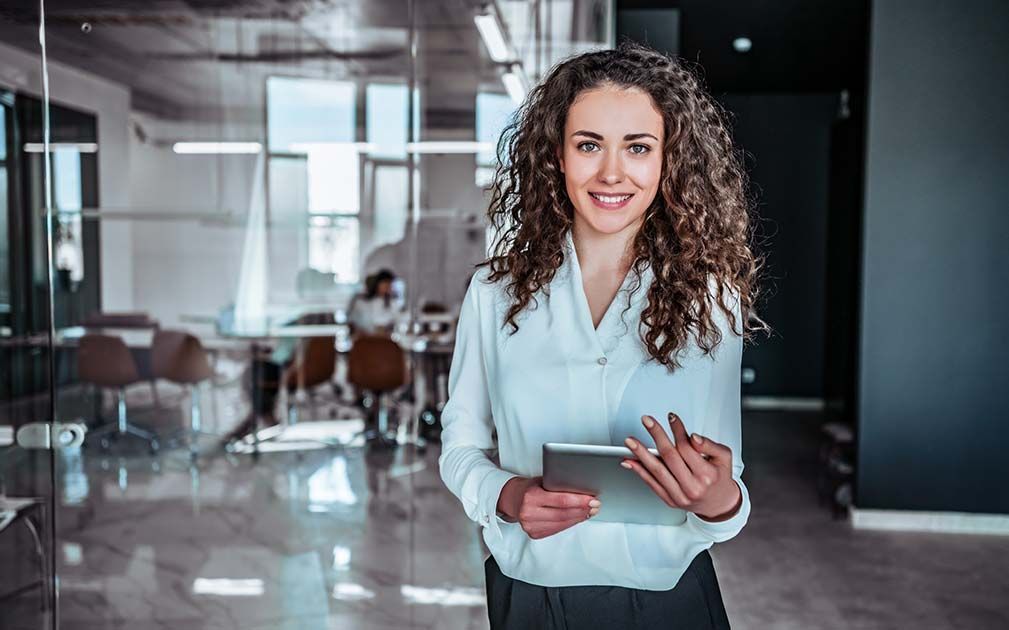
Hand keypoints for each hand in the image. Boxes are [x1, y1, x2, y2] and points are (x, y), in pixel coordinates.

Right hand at [496, 476, 598, 539]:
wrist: (511, 499)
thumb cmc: (528, 488)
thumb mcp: (541, 481)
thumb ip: (557, 486)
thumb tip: (582, 491)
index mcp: (531, 496)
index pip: (561, 501)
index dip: (579, 501)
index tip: (592, 499)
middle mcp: (529, 513)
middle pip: (564, 514)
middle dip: (582, 510)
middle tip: (595, 505)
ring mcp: (530, 526)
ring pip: (562, 524)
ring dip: (578, 518)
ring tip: (589, 512)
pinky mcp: (534, 534)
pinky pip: (557, 529)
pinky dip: (569, 523)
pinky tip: (577, 518)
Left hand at [621, 413, 741, 521]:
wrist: (718, 504)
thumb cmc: (719, 478)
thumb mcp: (723, 457)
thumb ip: (709, 445)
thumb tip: (693, 437)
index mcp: (706, 474)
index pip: (687, 447)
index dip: (677, 430)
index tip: (671, 418)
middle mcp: (692, 486)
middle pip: (669, 456)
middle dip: (656, 435)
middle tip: (647, 421)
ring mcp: (679, 495)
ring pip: (657, 470)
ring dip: (641, 453)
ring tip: (630, 441)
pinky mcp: (669, 500)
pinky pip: (651, 483)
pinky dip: (639, 471)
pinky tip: (630, 460)